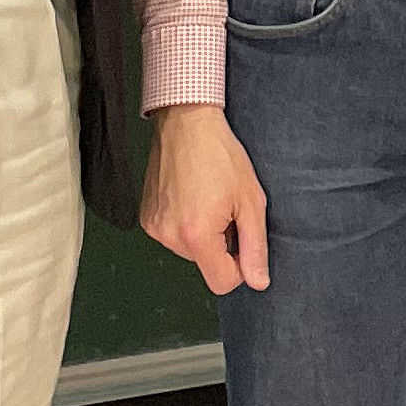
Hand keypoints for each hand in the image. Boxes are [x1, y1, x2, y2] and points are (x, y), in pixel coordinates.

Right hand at [140, 104, 269, 293]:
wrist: (186, 122)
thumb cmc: (221, 155)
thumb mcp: (250, 200)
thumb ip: (255, 246)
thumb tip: (259, 282)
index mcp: (196, 236)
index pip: (222, 282)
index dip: (239, 266)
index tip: (242, 238)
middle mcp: (169, 237)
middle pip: (205, 264)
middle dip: (220, 244)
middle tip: (224, 207)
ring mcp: (154, 227)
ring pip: (189, 250)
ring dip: (202, 233)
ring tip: (207, 197)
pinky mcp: (146, 217)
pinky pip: (172, 234)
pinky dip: (184, 222)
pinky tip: (190, 195)